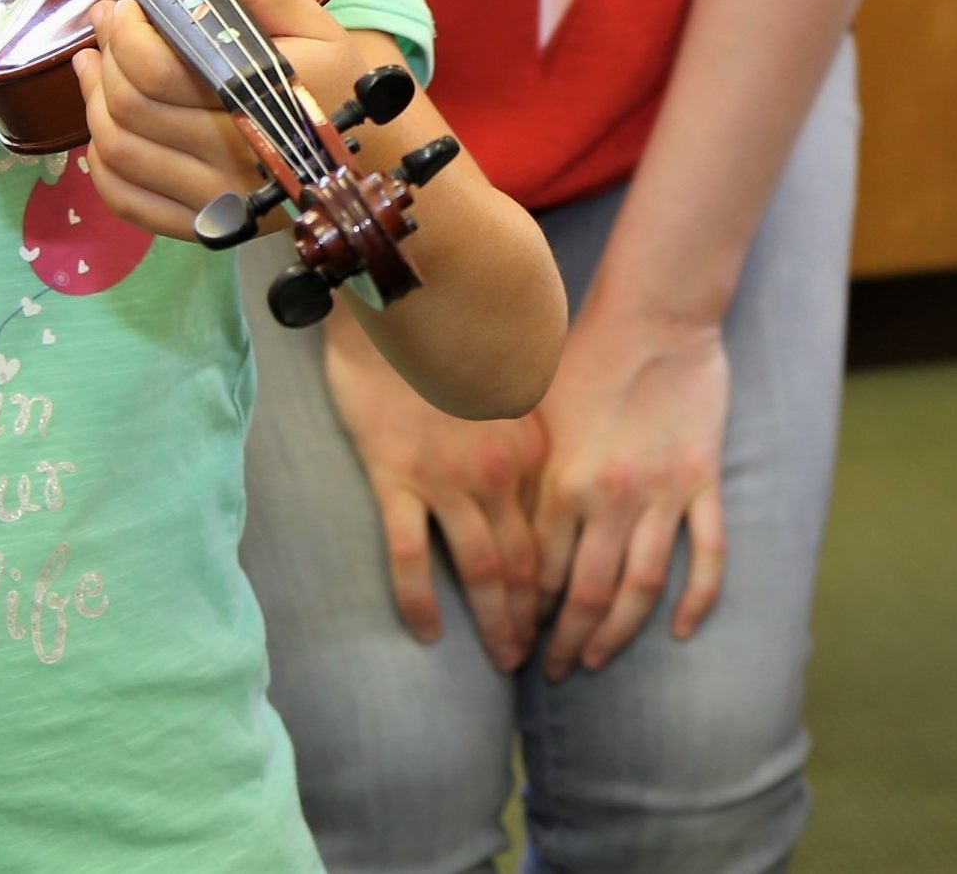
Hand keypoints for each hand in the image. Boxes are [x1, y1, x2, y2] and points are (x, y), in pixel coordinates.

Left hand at [75, 0, 356, 239]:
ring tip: (95, 66)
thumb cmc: (337, 84)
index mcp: (261, 102)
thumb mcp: (316, 28)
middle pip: (130, 109)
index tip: (128, 6)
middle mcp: (233, 159)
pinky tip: (104, 124)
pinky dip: (101, 164)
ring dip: (93, 104)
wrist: (368, 160)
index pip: (159, 71)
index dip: (128, 34)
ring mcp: (214, 199)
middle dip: (108, 56)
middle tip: (109, 25)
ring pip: (118, 152)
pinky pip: (126, 200)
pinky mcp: (200, 226)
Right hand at [323, 313, 547, 668]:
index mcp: (529, 448)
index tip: (559, 614)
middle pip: (525, 562)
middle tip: (531, 658)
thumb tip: (536, 475)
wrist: (397, 297)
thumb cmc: (453, 337)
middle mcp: (496, 469)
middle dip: (532, 616)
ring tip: (500, 659)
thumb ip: (524, 432)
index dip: (558, 581)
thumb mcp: (507, 386)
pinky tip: (427, 634)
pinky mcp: (396, 477)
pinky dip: (419, 600)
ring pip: (481, 568)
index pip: (552, 532)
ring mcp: (446, 477)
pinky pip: (410, 554)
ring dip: (494, 621)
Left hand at [527, 306, 729, 679]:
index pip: (538, 573)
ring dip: (616, 634)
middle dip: (565, 643)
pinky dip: (696, 598)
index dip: (525, 613)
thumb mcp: (537, 412)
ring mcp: (660, 494)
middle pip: (584, 594)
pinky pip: (705, 554)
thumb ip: (522, 470)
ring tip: (598, 660)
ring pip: (639, 588)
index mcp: (562, 482)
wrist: (656, 313)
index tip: (517, 637)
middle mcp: (608, 499)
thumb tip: (493, 517)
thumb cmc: (588, 354)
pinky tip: (679, 631)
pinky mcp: (701, 482)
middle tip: (554, 672)